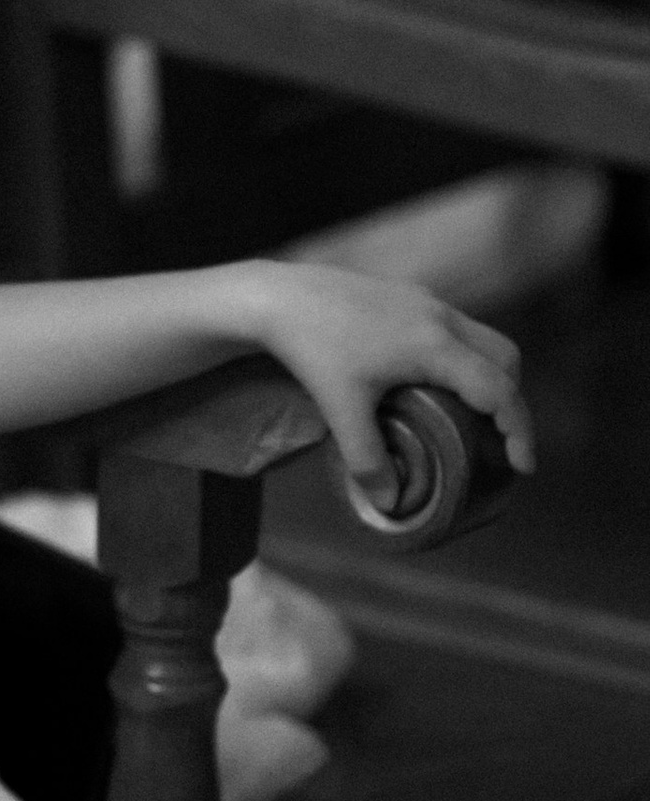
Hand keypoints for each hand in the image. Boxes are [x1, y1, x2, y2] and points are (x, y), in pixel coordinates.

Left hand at [252, 262, 532, 501]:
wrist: (278, 296)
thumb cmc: (310, 350)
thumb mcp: (339, 409)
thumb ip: (367, 459)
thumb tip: (390, 504)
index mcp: (434, 345)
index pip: (498, 389)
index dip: (518, 429)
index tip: (522, 466)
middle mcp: (440, 317)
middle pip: (504, 359)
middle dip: (510, 401)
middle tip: (499, 440)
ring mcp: (426, 301)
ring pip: (483, 339)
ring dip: (489, 376)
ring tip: (473, 417)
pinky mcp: (409, 296)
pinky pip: (456, 329)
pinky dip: (464, 358)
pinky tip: (436, 384)